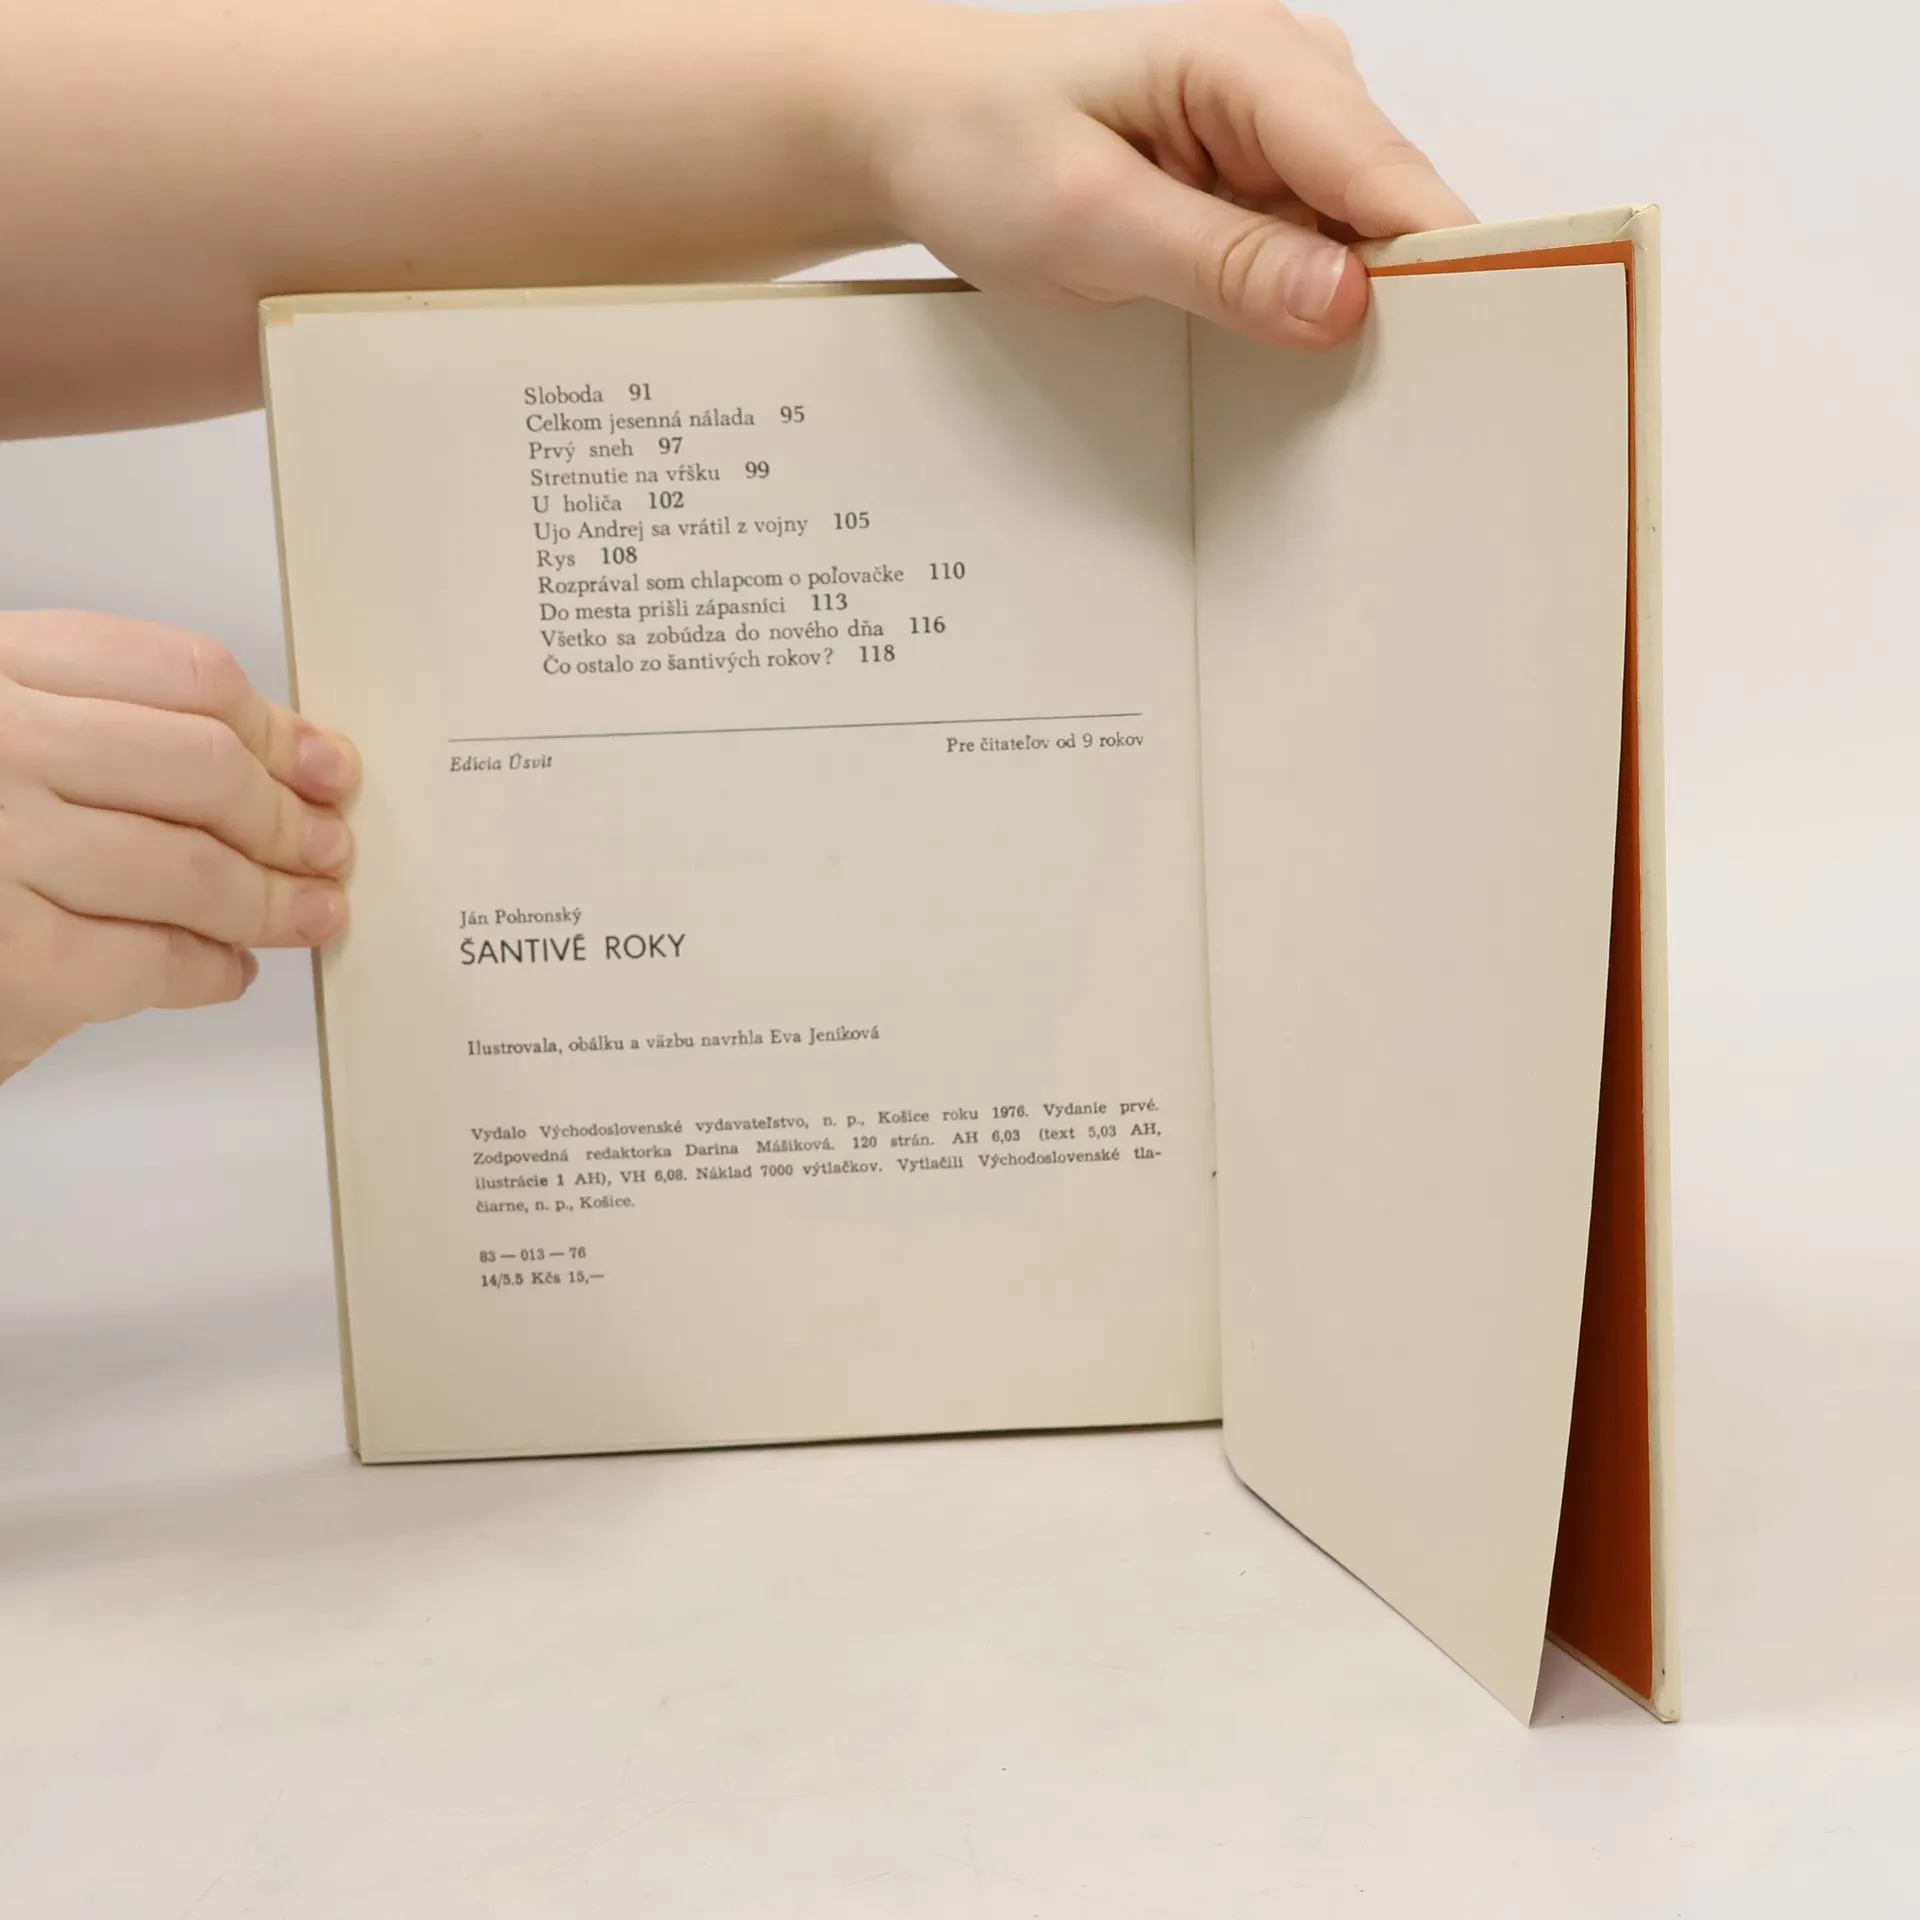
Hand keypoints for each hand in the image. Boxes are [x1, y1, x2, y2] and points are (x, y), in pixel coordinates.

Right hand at [0, 610, 359, 1082]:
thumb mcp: (5, 741)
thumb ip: (105, 728)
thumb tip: (284, 756)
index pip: (180, 673)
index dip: (276, 728)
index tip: (322, 762)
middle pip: (204, 768)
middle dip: (287, 819)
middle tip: (326, 848)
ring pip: (192, 866)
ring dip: (272, 901)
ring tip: (305, 913)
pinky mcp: (8, 963)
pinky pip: (151, 961)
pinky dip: (208, 971)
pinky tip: (223, 970)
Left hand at [858, 0, 1473, 346]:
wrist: (915, 128)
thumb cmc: (977, 145)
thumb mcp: (1086, 219)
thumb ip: (1219, 261)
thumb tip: (1342, 301)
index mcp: (1248, 60)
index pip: (1384, 170)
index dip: (1442, 262)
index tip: (1478, 353)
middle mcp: (1286, 76)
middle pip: (1390, 203)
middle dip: (1396, 297)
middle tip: (1392, 407)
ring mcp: (1278, 123)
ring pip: (1358, 232)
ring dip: (1346, 307)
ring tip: (1320, 381)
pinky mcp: (1257, 169)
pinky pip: (1314, 244)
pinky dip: (1304, 299)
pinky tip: (1279, 345)